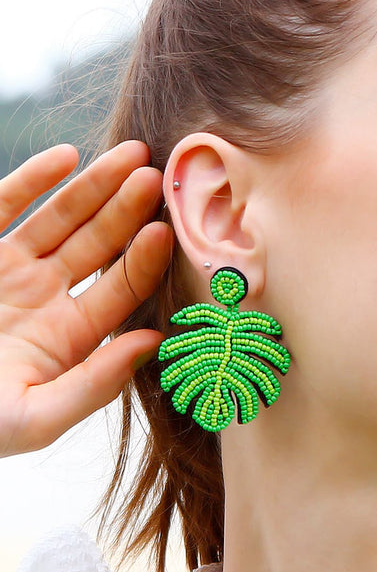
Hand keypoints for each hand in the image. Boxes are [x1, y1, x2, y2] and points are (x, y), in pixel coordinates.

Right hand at [0, 141, 172, 456]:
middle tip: (156, 177)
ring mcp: (12, 270)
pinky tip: (66, 156)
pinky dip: (34, 179)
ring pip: (62, 218)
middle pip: (100, 246)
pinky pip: (6, 204)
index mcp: (70, 338)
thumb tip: (153, 344)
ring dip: (95, 186)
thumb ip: (94, 383)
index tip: (165, 230)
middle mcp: (48, 298)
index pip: (120, 291)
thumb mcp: (35, 416)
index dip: (143, 261)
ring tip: (131, 156)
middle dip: (128, 211)